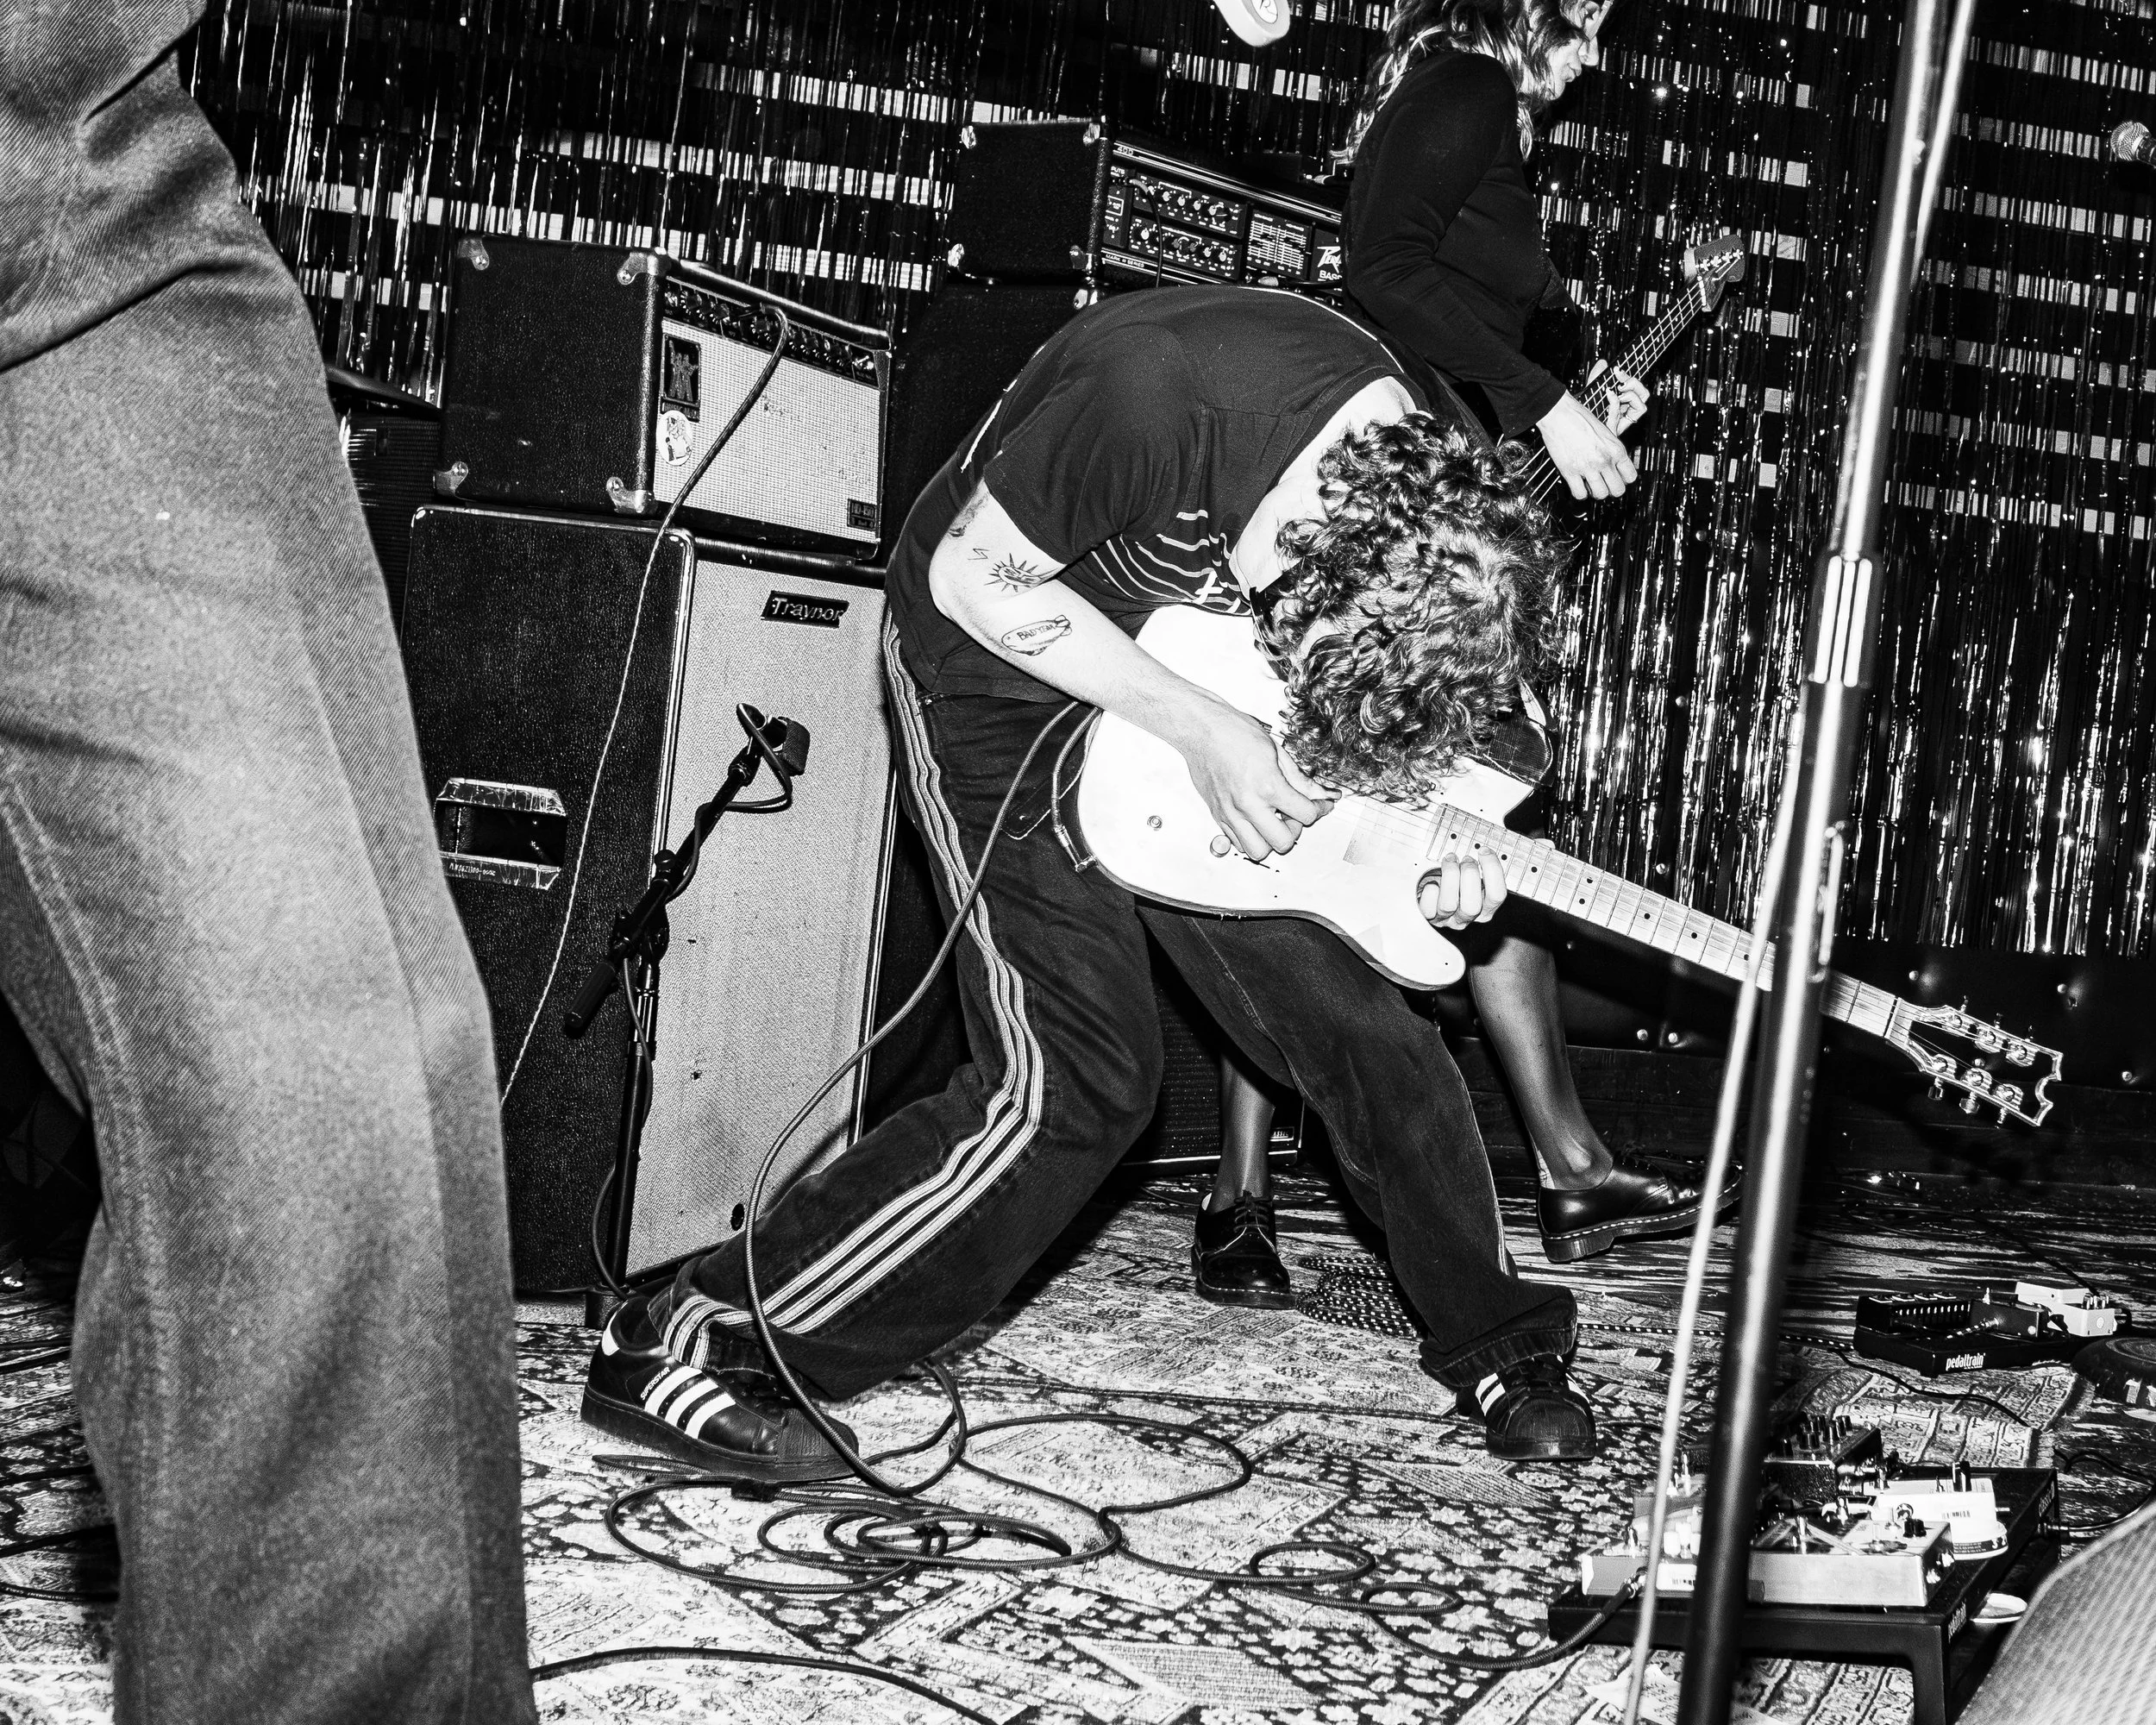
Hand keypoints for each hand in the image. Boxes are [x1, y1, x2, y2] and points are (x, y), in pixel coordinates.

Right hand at [1177, 704, 1333, 859]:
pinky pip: (1238, 843)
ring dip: (1271, 840)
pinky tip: (1256, 821)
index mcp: (1268, 786)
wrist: (1202, 730)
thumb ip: (1299, 779)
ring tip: (1273, 822)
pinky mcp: (1218, 816)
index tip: (1319, 805)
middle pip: (1283, 842)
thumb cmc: (1234, 733)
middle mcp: (1248, 805)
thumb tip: (1319, 793)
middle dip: (1295, 830)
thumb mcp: (1276, 752)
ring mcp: (1230, 813)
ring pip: (1258, 851)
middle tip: (1294, 814)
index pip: (1306, 815)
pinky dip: (1251, 838)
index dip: (1319, 809)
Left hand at [1419, 848, 1507, 929]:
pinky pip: (1428, 908)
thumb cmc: (1456, 880)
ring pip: (1448, 905)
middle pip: (1472, 906)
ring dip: (1449, 877)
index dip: (1492, 870)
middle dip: (1469, 875)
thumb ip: (1479, 867)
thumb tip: (1484, 850)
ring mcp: (1446, 918)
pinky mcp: (1428, 916)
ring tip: (1450, 860)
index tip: (1483, 851)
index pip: (1496, 895)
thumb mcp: (1472, 875)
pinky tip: (1433, 881)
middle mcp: (1467, 916)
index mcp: (1485, 907)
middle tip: (1466, 859)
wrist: (1431, 891)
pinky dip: (1430, 891)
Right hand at [1535, 389, 1638, 500]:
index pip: (1630, 476)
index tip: (1618, 478)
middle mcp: (1604, 459)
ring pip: (1601, 494)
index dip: (1624, 479)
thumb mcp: (1606, 431)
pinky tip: (1578, 485)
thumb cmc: (1580, 418)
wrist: (1559, 414)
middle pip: (1618, 490)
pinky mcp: (1570, 471)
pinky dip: (1580, 493)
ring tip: (1590, 484)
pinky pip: (1580, 494)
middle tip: (1605, 484)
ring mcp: (1587, 467)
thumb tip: (1616, 465)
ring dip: (1596, 492)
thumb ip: (1612, 450)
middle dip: (1611, 489)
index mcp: (1616, 449)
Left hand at [1588, 359, 1649, 434]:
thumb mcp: (1591, 392)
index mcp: (1622, 401)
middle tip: (1619, 383)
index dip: (1629, 377)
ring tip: (1615, 394)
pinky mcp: (1616, 428)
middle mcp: (1624, 411)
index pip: (1636, 387)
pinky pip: (1628, 416)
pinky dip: (1618, 403)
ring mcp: (1622, 421)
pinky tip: (1609, 397)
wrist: (1575, 428)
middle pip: (1644, 394)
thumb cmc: (1585, 413)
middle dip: (1634, 383)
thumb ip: (1597, 377)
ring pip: (1641, 406)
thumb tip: (1603, 363)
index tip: (1617, 369)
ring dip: (1630, 395)